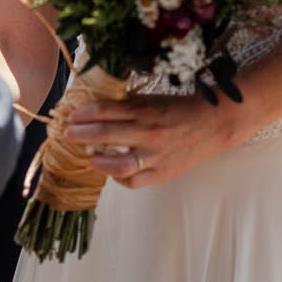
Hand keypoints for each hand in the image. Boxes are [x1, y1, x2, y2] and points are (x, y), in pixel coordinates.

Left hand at [65, 94, 243, 190]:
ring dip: (97, 161)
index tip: (72, 116)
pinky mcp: (162, 172)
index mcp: (144, 109)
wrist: (212, 125)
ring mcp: (155, 155)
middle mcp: (147, 132)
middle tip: (69, 134)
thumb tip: (97, 111)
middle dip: (80, 134)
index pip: (104, 111)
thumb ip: (128, 106)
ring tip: (90, 157)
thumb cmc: (178, 110)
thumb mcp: (152, 99)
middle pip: (103, 134)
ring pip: (116, 164)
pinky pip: (134, 181)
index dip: (83, 114)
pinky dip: (118, 178)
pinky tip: (112, 172)